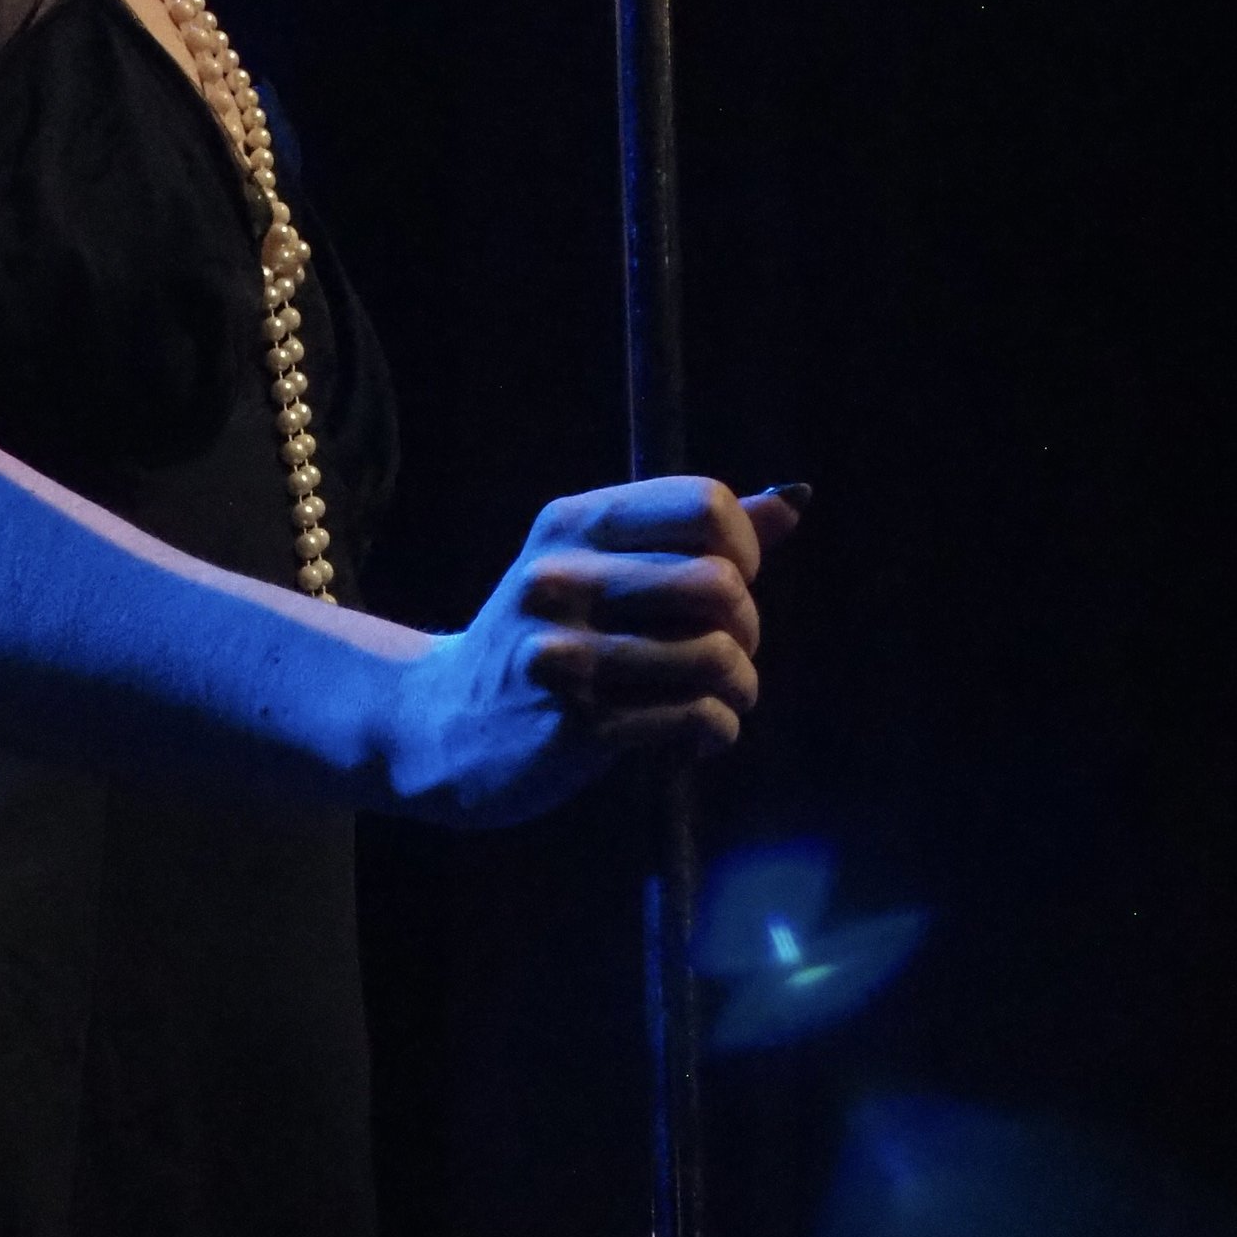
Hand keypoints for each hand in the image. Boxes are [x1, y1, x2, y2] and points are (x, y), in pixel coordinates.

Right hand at [397, 476, 804, 827]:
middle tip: (726, 651)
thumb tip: (795, 498)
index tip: (729, 583)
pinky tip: (695, 738)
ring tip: (718, 698)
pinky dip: (717, 732)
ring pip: (717, 656)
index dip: (745, 548)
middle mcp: (563, 575)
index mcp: (573, 522)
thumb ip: (693, 535)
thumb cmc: (549, 636)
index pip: (704, 505)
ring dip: (740, 687)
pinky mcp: (577, 722)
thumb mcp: (598, 566)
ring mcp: (565, 651)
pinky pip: (697, 718)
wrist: (442, 721)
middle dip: (747, 627)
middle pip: (720, 582)